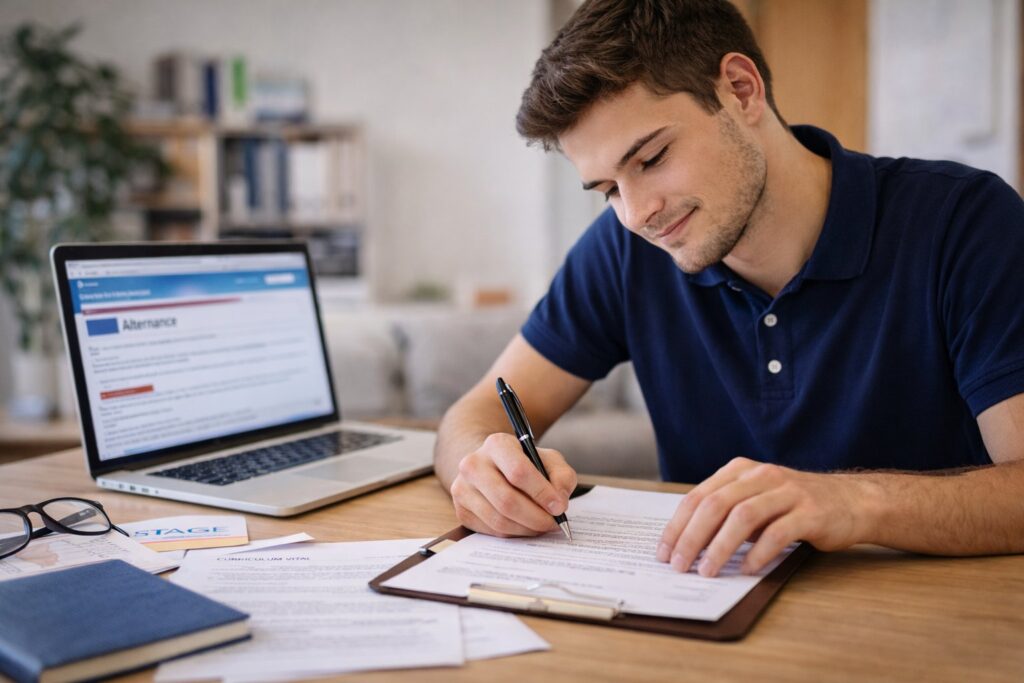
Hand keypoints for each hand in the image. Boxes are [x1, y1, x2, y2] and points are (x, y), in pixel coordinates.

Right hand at [449, 433, 576, 536]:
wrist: (491, 466)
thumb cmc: (523, 463)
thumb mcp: (548, 460)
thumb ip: (561, 476)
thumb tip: (559, 502)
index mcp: (496, 444)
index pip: (518, 472)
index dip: (542, 493)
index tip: (560, 507)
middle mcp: (473, 464)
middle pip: (506, 500)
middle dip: (536, 517)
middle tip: (554, 523)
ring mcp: (462, 488)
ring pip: (498, 520)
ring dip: (526, 529)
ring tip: (542, 525)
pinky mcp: (460, 509)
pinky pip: (491, 530)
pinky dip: (513, 533)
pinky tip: (525, 526)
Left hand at [656, 457, 873, 576]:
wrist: (852, 502)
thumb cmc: (795, 507)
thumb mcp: (756, 502)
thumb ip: (726, 515)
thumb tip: (688, 546)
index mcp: (741, 471)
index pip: (698, 496)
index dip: (677, 525)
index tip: (663, 552)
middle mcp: (761, 476)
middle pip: (715, 505)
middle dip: (691, 537)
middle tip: (679, 565)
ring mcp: (787, 491)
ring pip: (743, 517)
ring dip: (719, 547)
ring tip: (707, 571)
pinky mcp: (811, 511)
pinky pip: (778, 532)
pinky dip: (758, 553)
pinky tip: (746, 569)